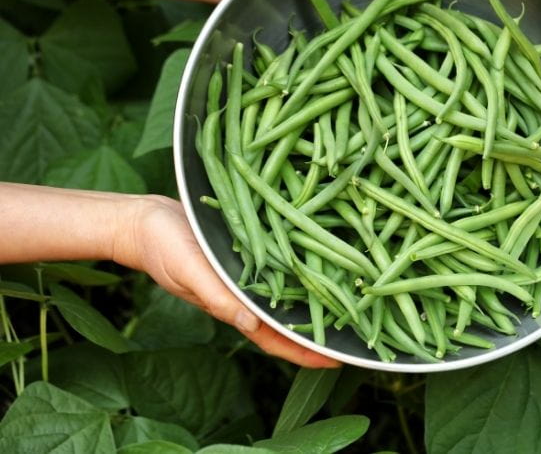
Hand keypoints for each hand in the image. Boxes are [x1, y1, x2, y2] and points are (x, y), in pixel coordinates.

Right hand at [117, 194, 339, 368]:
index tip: (338, 359)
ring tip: (350, 298)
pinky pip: (280, 264)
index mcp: (233, 306)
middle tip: (358, 329)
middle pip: (288, 320)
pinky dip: (300, 268)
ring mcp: (247, 274)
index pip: (275, 339)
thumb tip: (250, 325)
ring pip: (287, 293)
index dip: (305, 352)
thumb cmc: (162, 248)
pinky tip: (321, 262)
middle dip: (319, 328)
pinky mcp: (247, 250)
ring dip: (314, 297)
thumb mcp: (189, 272)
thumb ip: (218, 298)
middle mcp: (245, 294)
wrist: (145, 218)